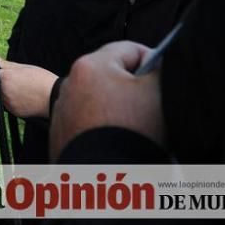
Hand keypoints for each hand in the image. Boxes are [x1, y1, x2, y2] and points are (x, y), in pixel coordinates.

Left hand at [0, 54, 57, 118]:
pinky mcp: (13, 111)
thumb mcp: (24, 68)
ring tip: (21, 86)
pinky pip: (6, 103)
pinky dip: (10, 99)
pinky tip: (23, 95)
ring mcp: (7, 102)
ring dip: (3, 89)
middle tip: (8, 76)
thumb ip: (6, 64)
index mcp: (5, 76)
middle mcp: (3, 90)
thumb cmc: (41, 79)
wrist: (54, 97)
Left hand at [49, 41, 165, 160]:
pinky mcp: (60, 131)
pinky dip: (102, 125)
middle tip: (152, 102)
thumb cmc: (132, 129)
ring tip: (136, 124)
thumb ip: (158, 69)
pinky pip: (87, 120)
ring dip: (117, 106)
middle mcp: (70, 82)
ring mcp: (63, 108)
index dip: (153, 59)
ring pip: (98, 98)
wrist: (105, 175)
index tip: (163, 76)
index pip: (129, 49)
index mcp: (91, 65)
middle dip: (133, 85)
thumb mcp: (155, 91)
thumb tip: (158, 63)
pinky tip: (118, 138)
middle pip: (111, 74)